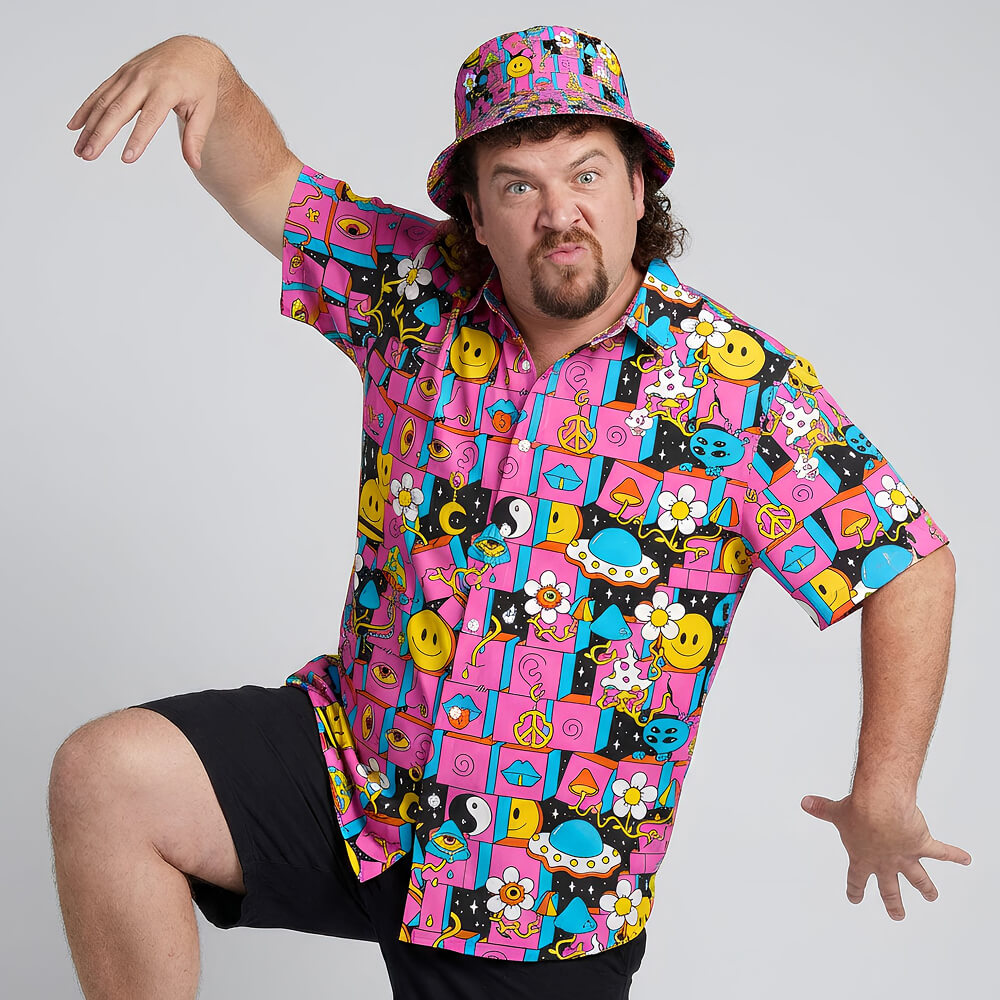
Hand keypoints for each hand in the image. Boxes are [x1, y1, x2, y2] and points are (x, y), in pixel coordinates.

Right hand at [66, 35, 229, 169]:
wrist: (191, 51)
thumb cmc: (200, 83)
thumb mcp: (205, 110)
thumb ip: (196, 137)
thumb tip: (194, 164)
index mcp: (167, 88)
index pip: (150, 118)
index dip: (138, 139)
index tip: (127, 159)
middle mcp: (144, 79)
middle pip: (118, 110)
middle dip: (101, 134)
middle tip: (89, 156)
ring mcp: (129, 74)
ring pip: (104, 102)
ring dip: (89, 126)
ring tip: (79, 149)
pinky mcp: (122, 73)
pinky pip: (100, 92)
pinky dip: (87, 109)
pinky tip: (75, 126)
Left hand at [801, 793, 970, 919]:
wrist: (880, 807)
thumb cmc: (858, 810)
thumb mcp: (836, 811)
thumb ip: (821, 809)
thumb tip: (805, 802)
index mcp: (862, 857)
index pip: (856, 878)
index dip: (855, 889)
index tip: (855, 899)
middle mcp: (884, 862)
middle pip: (889, 888)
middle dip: (893, 903)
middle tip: (897, 915)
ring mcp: (904, 856)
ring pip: (918, 878)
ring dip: (926, 888)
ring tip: (932, 897)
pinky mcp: (922, 845)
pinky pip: (941, 852)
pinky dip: (955, 856)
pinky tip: (966, 859)